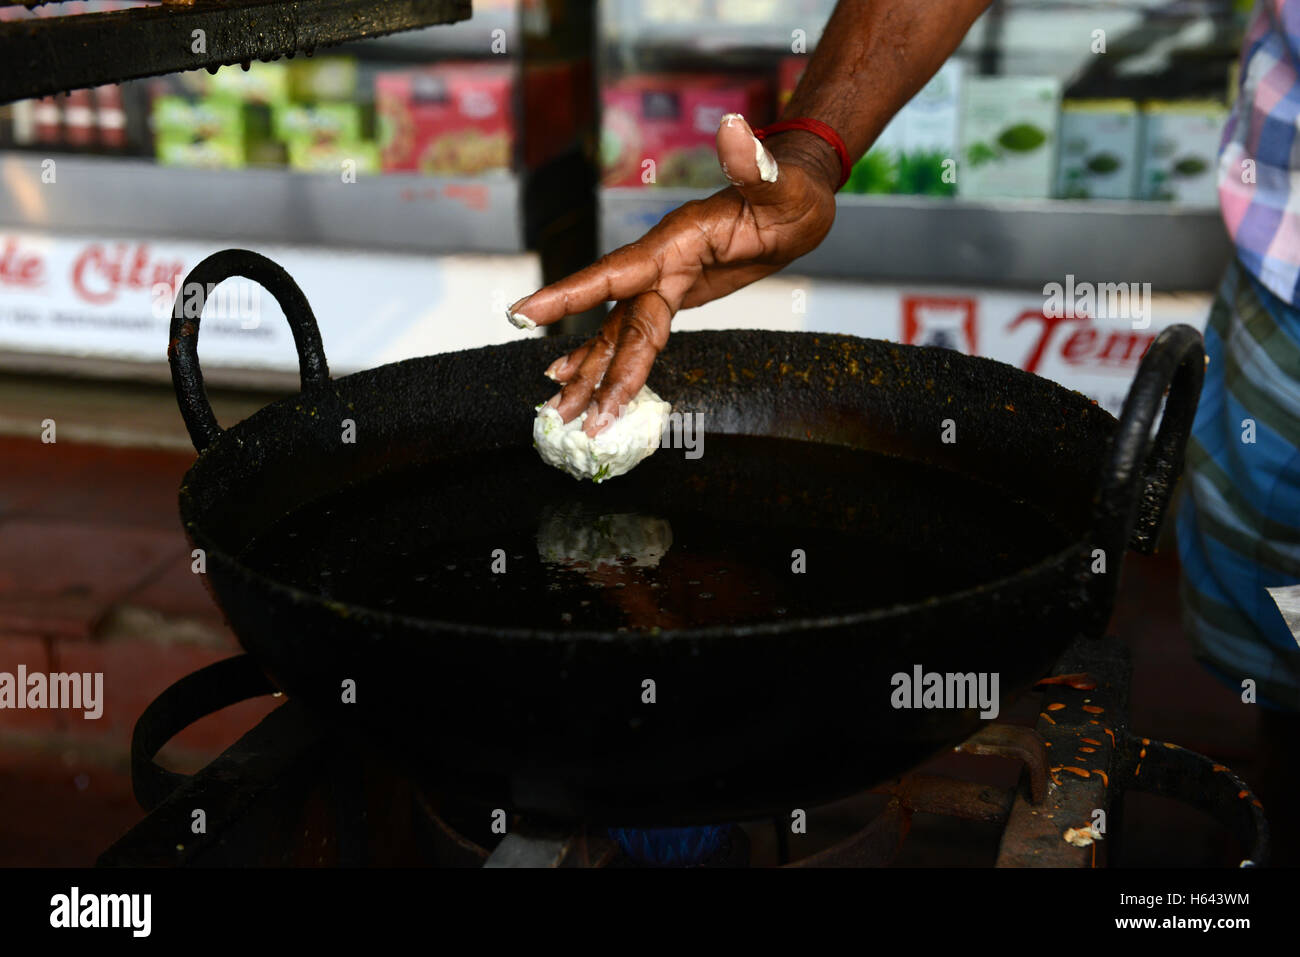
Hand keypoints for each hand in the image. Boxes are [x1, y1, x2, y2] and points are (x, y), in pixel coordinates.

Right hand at [507, 113, 839, 435]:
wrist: (797, 198)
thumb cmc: (790, 189)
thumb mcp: (779, 183)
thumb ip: (753, 165)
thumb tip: (733, 129)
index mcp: (674, 241)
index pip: (614, 273)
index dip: (570, 294)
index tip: (523, 314)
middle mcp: (659, 262)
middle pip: (616, 323)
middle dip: (590, 369)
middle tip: (564, 411)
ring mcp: (663, 280)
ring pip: (620, 334)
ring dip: (594, 374)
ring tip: (565, 412)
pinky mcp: (673, 295)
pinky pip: (636, 334)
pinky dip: (613, 360)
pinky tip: (586, 381)